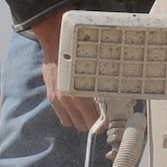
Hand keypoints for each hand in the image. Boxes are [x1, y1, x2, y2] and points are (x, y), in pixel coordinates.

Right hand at [26, 9, 102, 129]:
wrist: (57, 41)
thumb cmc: (78, 52)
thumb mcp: (93, 68)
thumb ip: (100, 84)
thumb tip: (114, 96)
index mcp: (84, 92)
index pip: (98, 118)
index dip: (105, 122)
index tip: (110, 119)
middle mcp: (71, 99)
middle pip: (86, 125)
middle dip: (94, 123)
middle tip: (101, 117)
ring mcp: (60, 100)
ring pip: (75, 124)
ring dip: (82, 121)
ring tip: (88, 114)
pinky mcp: (52, 98)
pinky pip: (63, 119)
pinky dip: (70, 117)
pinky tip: (76, 110)